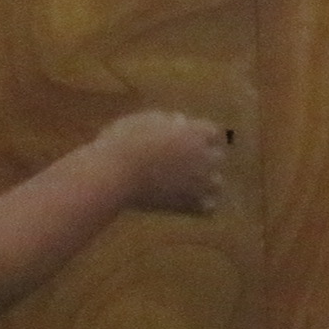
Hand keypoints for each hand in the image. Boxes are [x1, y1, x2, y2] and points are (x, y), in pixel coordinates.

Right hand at [90, 110, 226, 215]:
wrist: (111, 174)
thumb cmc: (121, 143)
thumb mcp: (142, 121)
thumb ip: (166, 121)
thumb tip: (181, 122)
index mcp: (194, 133)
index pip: (212, 132)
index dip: (199, 135)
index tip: (187, 138)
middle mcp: (203, 157)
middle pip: (217, 156)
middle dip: (203, 157)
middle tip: (183, 161)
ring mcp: (199, 182)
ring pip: (216, 183)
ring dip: (205, 182)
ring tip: (185, 183)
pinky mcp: (189, 204)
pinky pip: (208, 207)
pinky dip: (200, 205)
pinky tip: (185, 201)